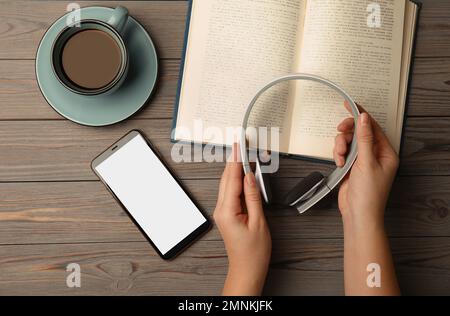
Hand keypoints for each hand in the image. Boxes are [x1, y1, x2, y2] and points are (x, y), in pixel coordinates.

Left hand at [213, 144, 271, 295]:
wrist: (246, 268)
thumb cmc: (253, 251)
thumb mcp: (258, 222)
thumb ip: (253, 197)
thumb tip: (249, 177)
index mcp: (227, 211)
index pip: (231, 180)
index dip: (236, 161)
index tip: (239, 146)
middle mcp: (221, 210)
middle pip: (226, 179)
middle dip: (234, 161)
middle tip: (241, 145)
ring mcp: (222, 212)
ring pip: (227, 185)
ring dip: (234, 170)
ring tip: (242, 155)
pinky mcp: (226, 214)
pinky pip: (230, 193)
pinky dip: (236, 181)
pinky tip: (242, 175)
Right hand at [333, 103, 398, 230]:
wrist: (358, 213)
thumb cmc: (368, 193)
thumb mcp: (366, 162)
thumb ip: (364, 138)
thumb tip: (364, 118)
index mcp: (386, 152)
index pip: (373, 127)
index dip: (360, 115)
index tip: (348, 105)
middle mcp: (375, 154)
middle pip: (358, 132)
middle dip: (347, 133)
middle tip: (340, 130)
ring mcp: (362, 160)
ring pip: (348, 142)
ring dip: (341, 146)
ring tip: (340, 157)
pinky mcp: (352, 166)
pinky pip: (343, 152)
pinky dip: (338, 155)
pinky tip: (339, 163)